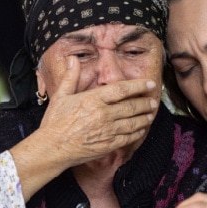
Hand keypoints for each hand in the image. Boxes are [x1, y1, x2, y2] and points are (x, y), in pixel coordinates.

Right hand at [38, 57, 158, 166]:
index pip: (121, 89)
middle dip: (145, 103)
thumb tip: (72, 59)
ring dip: (144, 118)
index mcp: (93, 100)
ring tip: (150, 113)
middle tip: (153, 100)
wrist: (52, 148)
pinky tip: (141, 130)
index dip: (138, 86)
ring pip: (132, 123)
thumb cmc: (55, 122)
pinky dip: (137, 133)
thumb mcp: (60, 96)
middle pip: (131, 106)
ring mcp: (107, 131)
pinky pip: (128, 138)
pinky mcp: (108, 145)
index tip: (150, 83)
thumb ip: (70, 77)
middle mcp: (103, 114)